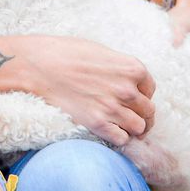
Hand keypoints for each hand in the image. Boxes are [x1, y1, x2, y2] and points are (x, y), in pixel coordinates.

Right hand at [27, 36, 155, 146]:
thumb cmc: (65, 53)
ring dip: (132, 129)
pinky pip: (121, 140)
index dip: (143, 94)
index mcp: (131, 67)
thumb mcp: (99, 51)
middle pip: (148, 111)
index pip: (150, 88)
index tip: (134, 98)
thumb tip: (125, 77)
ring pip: (139, 128)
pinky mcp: (98, 124)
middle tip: (132, 117)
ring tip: (122, 127)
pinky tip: (108, 131)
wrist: (38, 66)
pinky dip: (118, 138)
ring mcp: (113, 108)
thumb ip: (118, 67)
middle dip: (141, 114)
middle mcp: (127, 89)